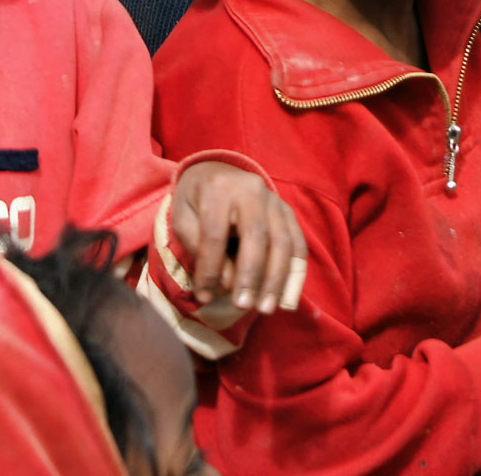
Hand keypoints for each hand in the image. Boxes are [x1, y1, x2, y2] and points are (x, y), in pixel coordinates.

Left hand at [170, 161, 306, 314]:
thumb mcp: (183, 219)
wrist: (216, 172)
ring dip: (276, 279)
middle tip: (242, 306)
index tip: (204, 296)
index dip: (210, 268)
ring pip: (282, 241)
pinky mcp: (287, 211)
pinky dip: (295, 272)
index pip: (215, 233)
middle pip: (256, 235)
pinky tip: (287, 298)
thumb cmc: (196, 201)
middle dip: (250, 275)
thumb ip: (199, 248)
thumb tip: (226, 282)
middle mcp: (250, 189)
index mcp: (218, 188)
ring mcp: (273, 199)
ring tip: (266, 308)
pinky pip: (297, 242)